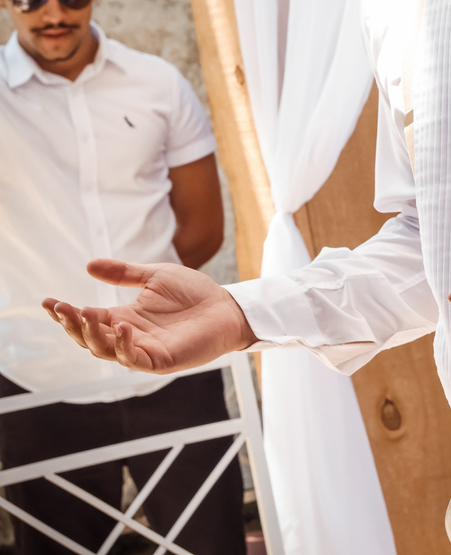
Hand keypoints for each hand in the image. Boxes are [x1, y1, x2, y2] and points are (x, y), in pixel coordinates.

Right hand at [42, 259, 257, 373]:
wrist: (227, 305)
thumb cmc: (195, 292)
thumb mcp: (154, 276)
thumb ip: (123, 274)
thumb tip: (89, 265)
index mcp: (124, 318)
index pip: (87, 318)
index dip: (66, 312)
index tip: (47, 301)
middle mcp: (129, 336)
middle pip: (90, 338)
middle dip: (72, 324)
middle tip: (60, 307)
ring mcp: (144, 350)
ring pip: (106, 350)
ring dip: (91, 335)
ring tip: (82, 315)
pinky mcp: (161, 360)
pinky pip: (135, 358)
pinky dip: (124, 345)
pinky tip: (121, 327)